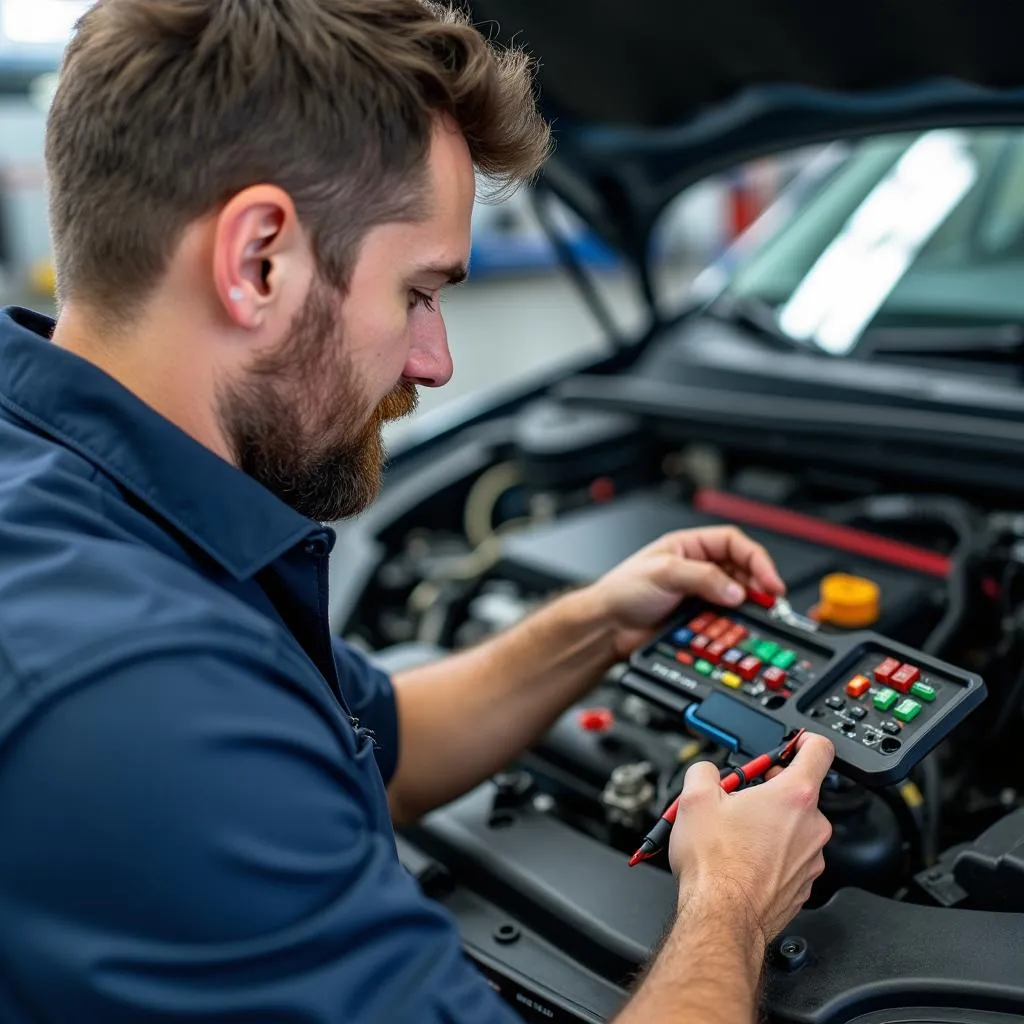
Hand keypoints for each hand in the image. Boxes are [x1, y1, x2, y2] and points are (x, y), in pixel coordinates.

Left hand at [584, 526, 784, 659]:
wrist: (607, 627)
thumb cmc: (622, 590)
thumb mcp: (664, 573)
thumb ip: (702, 578)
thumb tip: (736, 590)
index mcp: (689, 546)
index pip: (734, 543)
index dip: (756, 560)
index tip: (769, 581)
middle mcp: (698, 568)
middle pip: (742, 571)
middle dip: (758, 585)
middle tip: (769, 602)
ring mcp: (699, 594)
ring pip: (737, 598)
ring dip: (747, 608)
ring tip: (755, 617)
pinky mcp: (698, 619)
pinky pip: (725, 620)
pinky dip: (734, 625)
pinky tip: (735, 629)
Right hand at [668, 733, 834, 947]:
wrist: (722, 916)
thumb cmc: (715, 863)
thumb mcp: (695, 798)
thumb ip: (705, 770)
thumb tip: (707, 771)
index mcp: (794, 796)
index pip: (819, 750)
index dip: (804, 740)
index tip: (793, 743)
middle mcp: (812, 826)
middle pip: (800, 791)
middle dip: (771, 789)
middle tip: (740, 797)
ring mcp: (811, 858)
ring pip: (795, 826)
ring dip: (771, 823)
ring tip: (736, 833)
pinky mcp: (803, 884)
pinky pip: (792, 856)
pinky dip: (773, 853)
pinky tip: (744, 858)